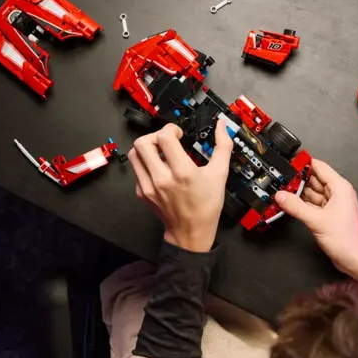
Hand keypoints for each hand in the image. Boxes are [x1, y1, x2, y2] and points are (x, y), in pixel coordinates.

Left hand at [128, 120, 233, 253]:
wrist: (191, 232)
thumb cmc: (207, 205)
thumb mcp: (220, 174)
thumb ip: (223, 147)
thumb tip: (221, 126)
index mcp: (182, 172)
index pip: (164, 138)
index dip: (171, 129)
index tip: (179, 135)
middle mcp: (162, 178)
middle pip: (142, 143)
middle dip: (155, 136)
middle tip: (166, 142)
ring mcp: (149, 186)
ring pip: (134, 155)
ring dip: (146, 148)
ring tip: (160, 153)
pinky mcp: (142, 193)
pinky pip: (136, 169)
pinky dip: (145, 163)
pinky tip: (158, 168)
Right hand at [275, 158, 357, 280]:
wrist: (354, 258)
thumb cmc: (346, 239)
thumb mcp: (317, 220)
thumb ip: (296, 207)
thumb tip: (282, 196)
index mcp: (340, 188)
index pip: (319, 167)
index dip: (304, 164)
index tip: (289, 164)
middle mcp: (337, 194)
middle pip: (313, 180)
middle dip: (297, 181)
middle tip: (281, 181)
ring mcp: (332, 204)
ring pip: (311, 193)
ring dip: (298, 194)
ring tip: (282, 193)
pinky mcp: (327, 215)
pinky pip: (311, 205)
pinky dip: (301, 205)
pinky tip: (290, 205)